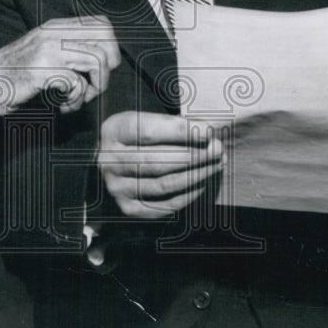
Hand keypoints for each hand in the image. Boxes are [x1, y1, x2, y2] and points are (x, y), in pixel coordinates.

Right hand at [0, 16, 119, 114]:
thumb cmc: (13, 75)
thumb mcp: (43, 52)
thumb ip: (67, 50)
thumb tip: (102, 61)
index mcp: (56, 27)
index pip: (102, 24)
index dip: (110, 47)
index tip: (98, 69)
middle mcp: (54, 33)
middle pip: (106, 38)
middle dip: (108, 67)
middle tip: (93, 85)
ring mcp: (48, 49)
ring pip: (97, 61)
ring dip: (93, 88)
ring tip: (75, 99)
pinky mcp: (42, 70)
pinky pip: (77, 83)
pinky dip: (74, 101)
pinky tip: (62, 106)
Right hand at [98, 110, 223, 218]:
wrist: (113, 160)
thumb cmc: (138, 135)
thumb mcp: (146, 120)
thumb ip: (173, 125)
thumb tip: (208, 136)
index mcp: (114, 131)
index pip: (148, 131)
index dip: (180, 132)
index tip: (208, 132)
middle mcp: (109, 161)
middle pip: (156, 161)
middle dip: (193, 155)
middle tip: (218, 149)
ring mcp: (116, 187)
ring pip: (162, 184)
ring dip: (196, 175)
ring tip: (216, 165)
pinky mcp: (126, 207)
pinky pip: (162, 206)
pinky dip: (186, 196)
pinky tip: (202, 184)